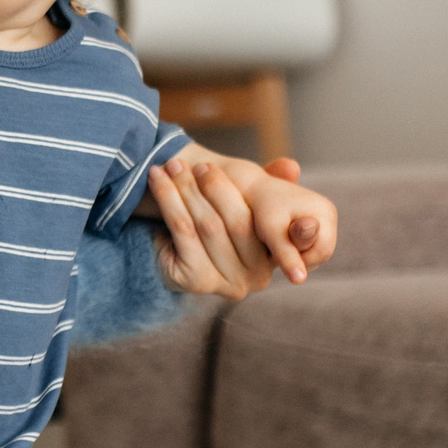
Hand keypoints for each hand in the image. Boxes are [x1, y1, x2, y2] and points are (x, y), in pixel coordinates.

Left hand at [146, 157, 277, 298]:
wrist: (173, 260)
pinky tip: (156, 182)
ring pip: (206, 225)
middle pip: (235, 222)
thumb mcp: (241, 205)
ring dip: (184, 190)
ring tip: (169, 167)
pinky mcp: (198, 282)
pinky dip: (168, 202)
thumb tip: (291, 165)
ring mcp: (227, 283)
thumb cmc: (213, 228)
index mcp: (273, 258)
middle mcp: (256, 277)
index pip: (257, 219)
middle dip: (207, 187)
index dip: (231, 189)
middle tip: (185, 164)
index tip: (209, 165)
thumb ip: (268, 186)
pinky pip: (184, 233)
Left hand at [242, 167, 338, 282]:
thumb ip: (288, 254)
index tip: (275, 248)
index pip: (323, 252)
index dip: (299, 258)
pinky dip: (290, 247)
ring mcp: (322, 216)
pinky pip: (306, 245)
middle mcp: (328, 212)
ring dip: (292, 253)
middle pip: (321, 253)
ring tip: (271, 240)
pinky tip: (274, 239)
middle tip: (271, 246)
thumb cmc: (258, 208)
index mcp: (326, 212)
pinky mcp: (311, 221)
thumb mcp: (272, 232)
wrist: (247, 188)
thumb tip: (301, 280)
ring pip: (313, 251)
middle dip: (297, 256)